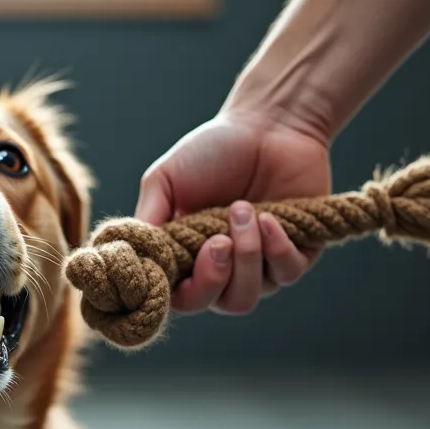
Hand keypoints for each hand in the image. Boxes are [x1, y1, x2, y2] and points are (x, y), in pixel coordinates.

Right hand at [134, 110, 331, 314]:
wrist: (269, 124)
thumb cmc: (212, 151)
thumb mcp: (164, 180)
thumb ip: (147, 220)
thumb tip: (133, 257)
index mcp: (186, 257)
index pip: (178, 298)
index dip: (177, 291)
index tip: (178, 258)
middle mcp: (222, 269)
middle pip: (216, 304)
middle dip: (215, 277)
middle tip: (218, 239)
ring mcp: (260, 266)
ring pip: (249, 296)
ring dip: (247, 256)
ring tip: (243, 210)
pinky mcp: (297, 254)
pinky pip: (287, 273)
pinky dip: (277, 248)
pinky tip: (270, 217)